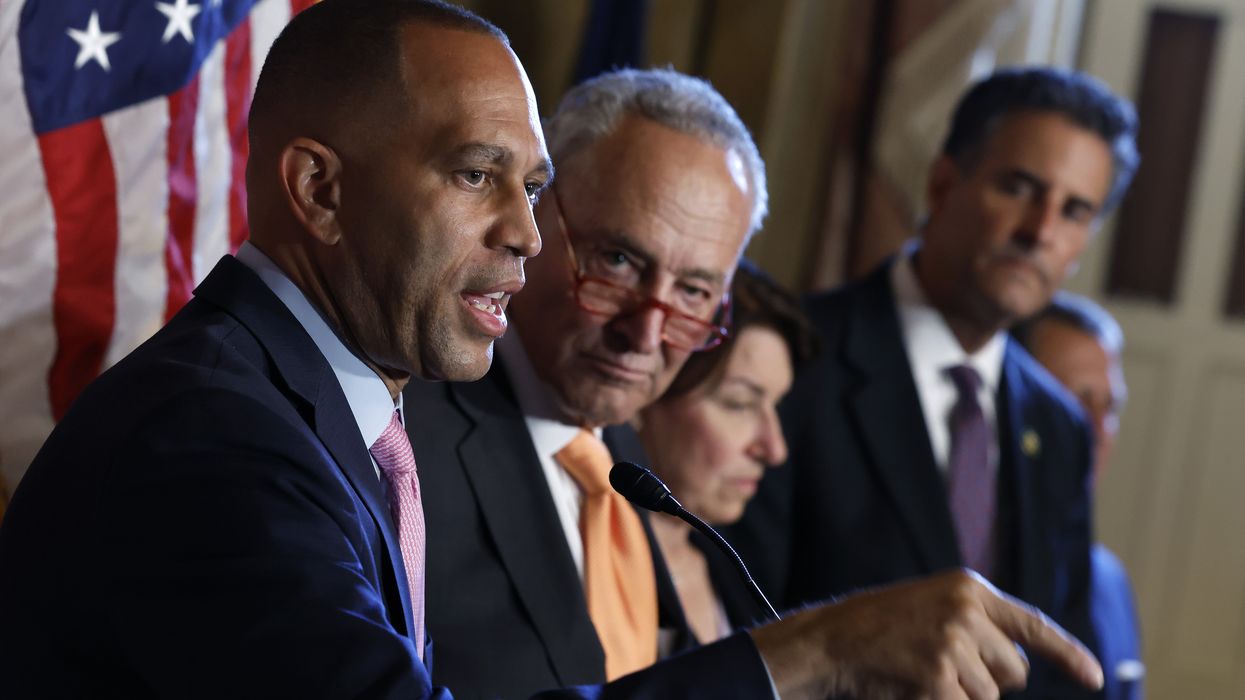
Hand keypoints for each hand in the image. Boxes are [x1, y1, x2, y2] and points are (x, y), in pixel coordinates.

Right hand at [749, 569, 1103, 699]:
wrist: (830, 640)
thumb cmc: (879, 628)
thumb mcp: (933, 607)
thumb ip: (976, 624)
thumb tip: (1017, 669)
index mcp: (970, 588)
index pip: (1033, 625)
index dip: (1069, 655)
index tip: (1094, 678)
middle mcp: (968, 611)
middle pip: (1014, 671)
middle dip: (989, 679)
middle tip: (944, 665)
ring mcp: (954, 644)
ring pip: (989, 695)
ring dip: (961, 694)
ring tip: (920, 672)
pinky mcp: (939, 677)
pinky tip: (913, 687)